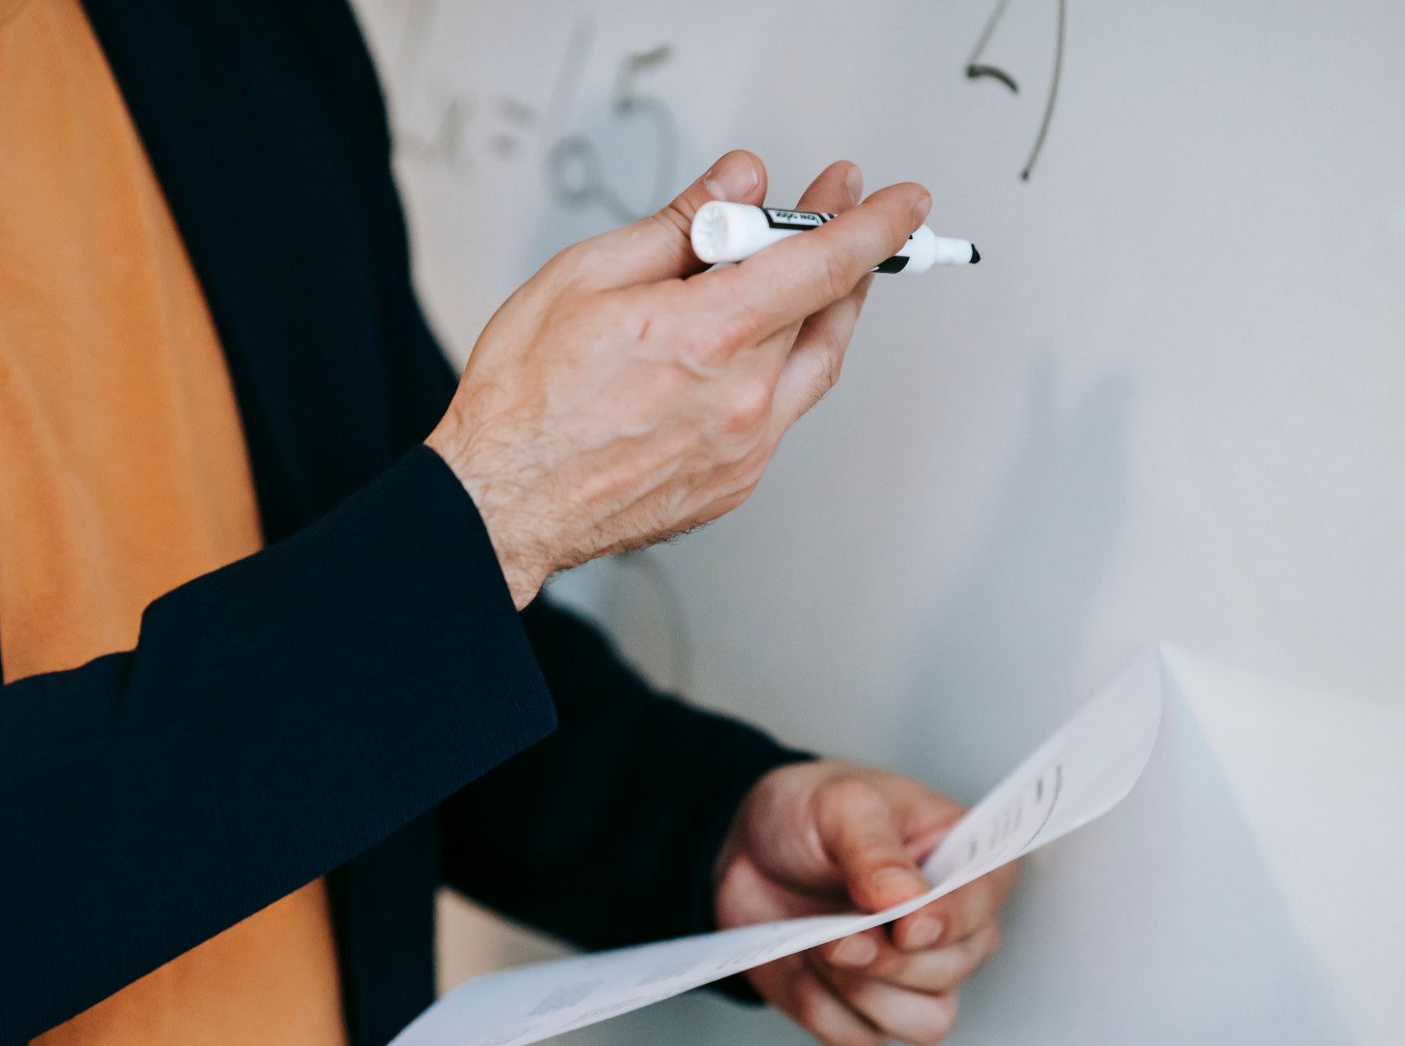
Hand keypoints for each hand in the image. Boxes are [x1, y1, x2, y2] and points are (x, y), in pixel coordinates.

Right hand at [426, 150, 931, 606]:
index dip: (870, 224)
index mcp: (708, 336)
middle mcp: (741, 398)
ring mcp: (744, 448)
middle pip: (828, 311)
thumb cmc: (526, 398)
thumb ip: (679, 226)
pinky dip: (779, 369)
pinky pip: (781, 413)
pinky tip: (749, 348)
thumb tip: (738, 184)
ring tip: (808, 272)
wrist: (503, 501)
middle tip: (839, 209)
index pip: (820, 264)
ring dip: (824, 311)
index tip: (901, 199)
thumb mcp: (587, 276)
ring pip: (814, 365)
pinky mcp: (734, 483)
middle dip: (844, 251)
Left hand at [714, 761, 1018, 1045]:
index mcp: (965, 863)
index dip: (949, 923)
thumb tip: (908, 899)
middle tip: (836, 931)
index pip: (984, 905)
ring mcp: (915, 974)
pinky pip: (861, 1038)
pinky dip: (823, 1009)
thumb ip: (874, 850)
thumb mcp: (841, 805)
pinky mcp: (867, 1008)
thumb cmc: (812, 813)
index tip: (905, 925)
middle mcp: (953, 927)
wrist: (750, 848)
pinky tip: (802, 964)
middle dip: (887, 959)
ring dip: (862, 991)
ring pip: (924, 1022)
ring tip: (819, 944)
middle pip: (951, 972)